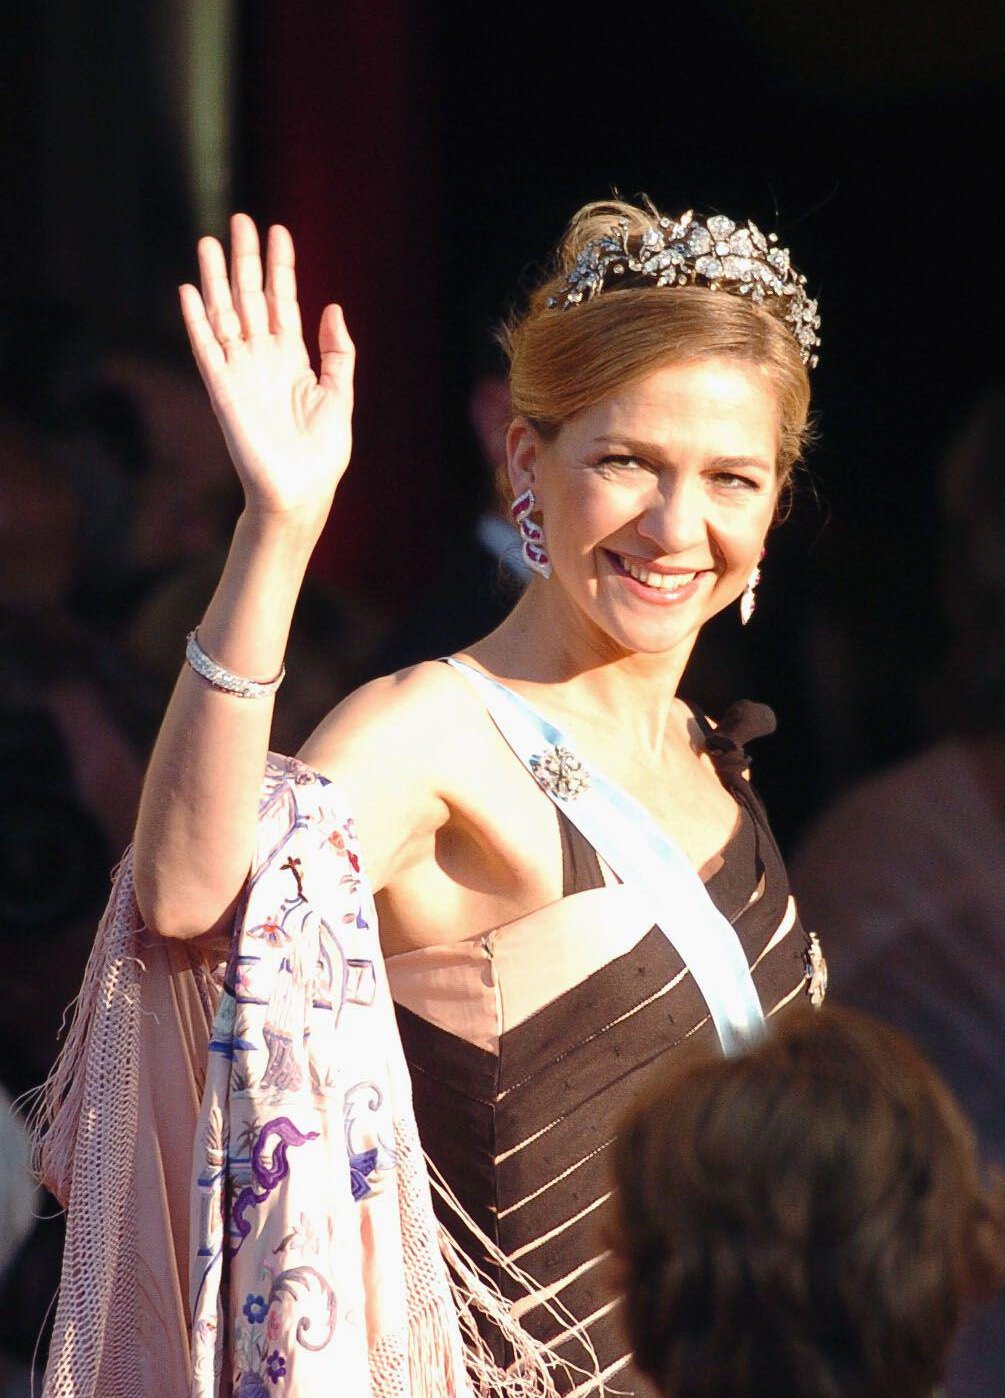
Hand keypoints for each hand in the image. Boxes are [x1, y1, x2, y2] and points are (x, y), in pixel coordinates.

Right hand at [179, 213, 354, 531]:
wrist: (298, 491)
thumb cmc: (322, 454)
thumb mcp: (340, 395)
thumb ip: (338, 352)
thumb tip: (333, 307)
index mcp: (294, 360)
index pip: (284, 302)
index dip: (282, 268)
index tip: (279, 231)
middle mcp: (264, 360)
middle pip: (251, 298)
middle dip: (247, 260)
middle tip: (241, 220)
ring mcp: (240, 372)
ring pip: (225, 315)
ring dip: (216, 280)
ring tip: (209, 242)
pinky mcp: (222, 389)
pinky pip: (206, 348)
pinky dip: (196, 320)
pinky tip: (189, 290)